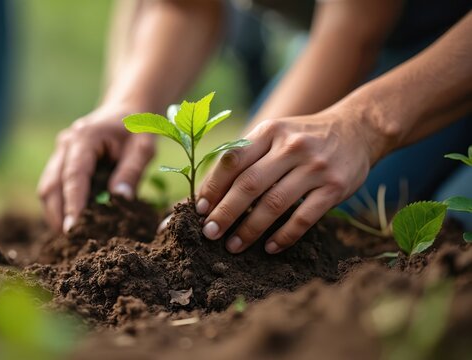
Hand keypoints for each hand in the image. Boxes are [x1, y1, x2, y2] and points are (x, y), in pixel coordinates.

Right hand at [38, 105, 155, 232]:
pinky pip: (54, 188)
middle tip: (71, 241)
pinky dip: (60, 206)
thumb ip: (132, 171)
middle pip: (51, 185)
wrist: (126, 111)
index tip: (73, 229)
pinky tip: (73, 223)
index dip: (72, 204)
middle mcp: (65, 144)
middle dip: (57, 215)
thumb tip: (119, 198)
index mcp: (84, 138)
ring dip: (55, 213)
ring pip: (47, 188)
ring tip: (71, 237)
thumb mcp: (143, 147)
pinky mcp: (60, 163)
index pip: (73, 176)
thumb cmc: (137, 129)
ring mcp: (59, 153)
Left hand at [196, 107, 383, 253]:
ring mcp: (315, 167)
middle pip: (249, 184)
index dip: (213, 186)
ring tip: (233, 246)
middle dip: (225, 212)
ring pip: (274, 204)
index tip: (199, 209)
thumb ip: (248, 154)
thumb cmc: (303, 137)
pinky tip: (269, 248)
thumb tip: (210, 191)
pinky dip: (284, 236)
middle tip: (209, 233)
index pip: (233, 159)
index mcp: (270, 131)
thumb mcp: (276, 133)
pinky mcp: (334, 188)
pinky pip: (303, 218)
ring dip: (249, 229)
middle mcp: (291, 146)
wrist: (358, 129)